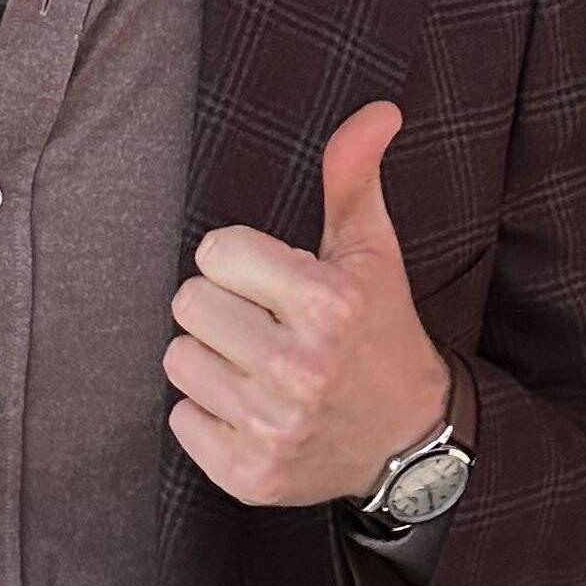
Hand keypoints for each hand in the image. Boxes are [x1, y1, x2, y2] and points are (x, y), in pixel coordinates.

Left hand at [163, 100, 449, 508]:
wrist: (407, 439)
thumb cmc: (378, 333)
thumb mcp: (371, 252)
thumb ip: (355, 177)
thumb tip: (377, 110)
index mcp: (327, 304)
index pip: (216, 252)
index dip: (241, 263)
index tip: (273, 283)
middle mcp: (299, 368)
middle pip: (188, 304)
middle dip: (221, 309)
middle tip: (262, 325)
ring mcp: (272, 426)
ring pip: (178, 360)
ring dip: (211, 360)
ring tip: (257, 367)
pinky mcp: (248, 474)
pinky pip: (180, 420)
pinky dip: (208, 415)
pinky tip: (251, 409)